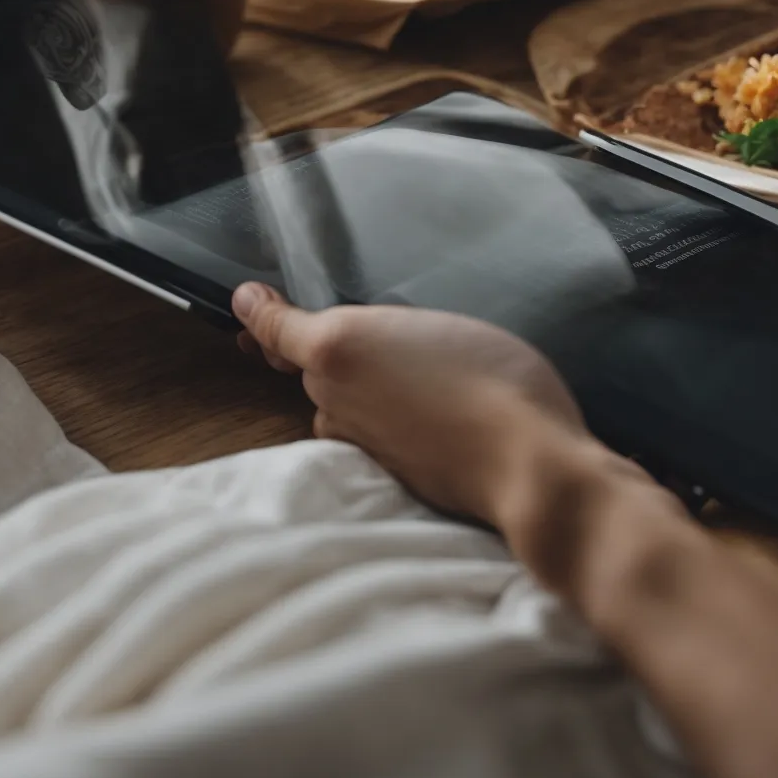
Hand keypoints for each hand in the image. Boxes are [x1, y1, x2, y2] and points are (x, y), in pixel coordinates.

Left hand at [234, 283, 641, 526]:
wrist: (528, 465)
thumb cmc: (494, 380)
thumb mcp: (437, 326)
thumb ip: (379, 330)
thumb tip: (343, 344)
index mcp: (337, 346)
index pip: (276, 327)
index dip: (260, 314)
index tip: (248, 301)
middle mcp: (330, 395)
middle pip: (315, 368)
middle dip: (339, 357)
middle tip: (391, 343)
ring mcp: (353, 440)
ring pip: (342, 407)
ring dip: (366, 396)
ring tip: (426, 384)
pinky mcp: (379, 476)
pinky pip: (371, 438)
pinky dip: (391, 428)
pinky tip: (435, 421)